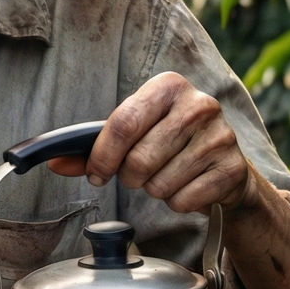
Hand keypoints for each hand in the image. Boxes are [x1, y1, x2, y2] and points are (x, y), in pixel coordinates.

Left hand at [47, 72, 253, 214]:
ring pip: (160, 184)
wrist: (225, 165)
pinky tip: (188, 185)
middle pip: (139, 159)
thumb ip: (95, 147)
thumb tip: (55, 162)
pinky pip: (185, 201)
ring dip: (154, 190)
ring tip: (166, 175)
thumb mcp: (135, 133)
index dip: (102, 156)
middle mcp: (198, 105)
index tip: (95, 174)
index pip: (124, 123)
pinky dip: (178, 202)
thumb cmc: (169, 143)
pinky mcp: (234, 168)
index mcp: (168, 86)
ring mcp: (220, 135)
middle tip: (136, 175)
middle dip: (128, 177)